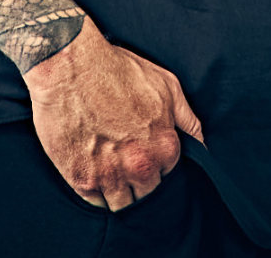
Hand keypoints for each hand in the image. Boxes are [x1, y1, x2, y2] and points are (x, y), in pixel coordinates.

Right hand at [22, 19, 203, 210]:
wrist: (70, 64)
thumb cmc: (117, 69)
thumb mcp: (165, 84)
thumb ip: (187, 118)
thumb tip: (201, 142)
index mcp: (164, 145)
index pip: (169, 177)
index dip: (156, 166)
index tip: (144, 155)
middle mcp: (140, 165)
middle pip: (146, 194)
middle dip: (139, 182)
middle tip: (125, 162)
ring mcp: (110, 176)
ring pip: (122, 205)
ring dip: (118, 192)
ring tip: (110, 169)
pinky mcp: (81, 179)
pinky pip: (95, 202)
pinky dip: (96, 192)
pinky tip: (93, 170)